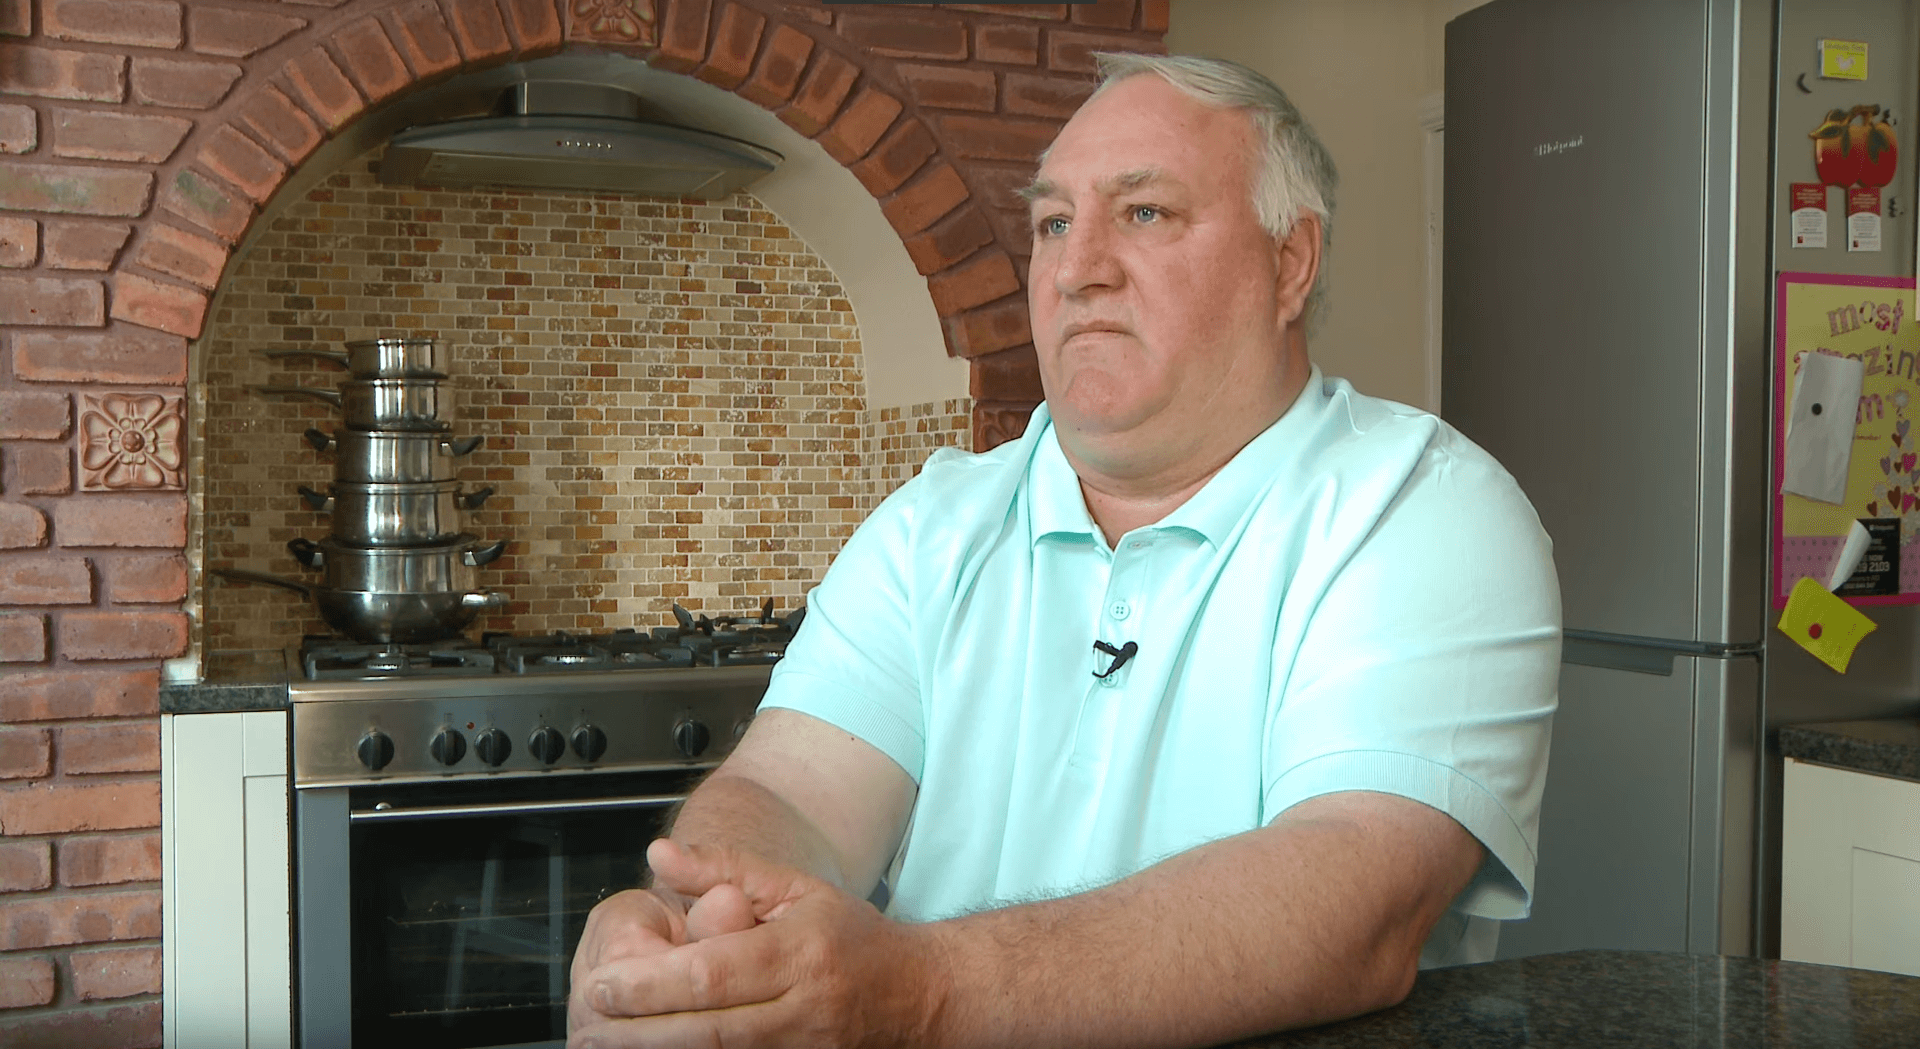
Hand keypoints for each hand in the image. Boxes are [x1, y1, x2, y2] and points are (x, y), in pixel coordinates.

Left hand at [568, 839, 949, 1048]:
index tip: (602, 983)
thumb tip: (659, 854)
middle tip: (587, 1023)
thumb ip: (724, 869)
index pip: (714, 974)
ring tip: (603, 1044)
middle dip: (637, 1030)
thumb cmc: (851, 939)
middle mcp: (802, 1011)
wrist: (916, 997)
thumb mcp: (794, 887)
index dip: (652, 984)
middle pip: (706, 1029)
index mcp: (801, 954)